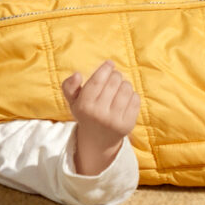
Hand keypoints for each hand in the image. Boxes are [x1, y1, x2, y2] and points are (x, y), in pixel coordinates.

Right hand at [61, 60, 140, 174]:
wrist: (98, 140)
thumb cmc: (86, 114)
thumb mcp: (73, 102)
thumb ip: (69, 86)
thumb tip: (77, 74)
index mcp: (84, 106)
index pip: (97, 81)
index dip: (105, 69)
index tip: (110, 63)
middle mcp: (99, 114)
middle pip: (114, 81)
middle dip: (115, 75)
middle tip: (114, 77)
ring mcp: (114, 120)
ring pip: (126, 88)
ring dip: (125, 84)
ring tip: (119, 88)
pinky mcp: (128, 124)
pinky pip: (135, 99)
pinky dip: (132, 95)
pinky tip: (125, 98)